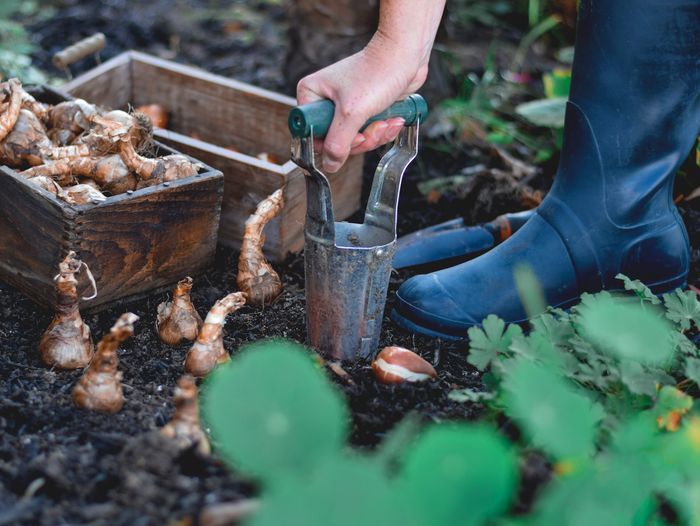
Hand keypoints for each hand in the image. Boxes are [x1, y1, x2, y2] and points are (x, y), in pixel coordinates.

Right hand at [296, 33, 428, 172]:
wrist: (405, 55)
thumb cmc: (377, 72)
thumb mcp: (353, 112)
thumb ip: (338, 142)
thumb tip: (330, 165)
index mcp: (311, 94)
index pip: (311, 134)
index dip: (333, 143)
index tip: (352, 136)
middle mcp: (324, 100)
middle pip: (335, 141)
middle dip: (361, 139)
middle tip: (374, 128)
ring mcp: (344, 106)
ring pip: (354, 139)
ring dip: (375, 135)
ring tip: (387, 121)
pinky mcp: (363, 110)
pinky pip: (368, 132)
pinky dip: (382, 130)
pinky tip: (393, 120)